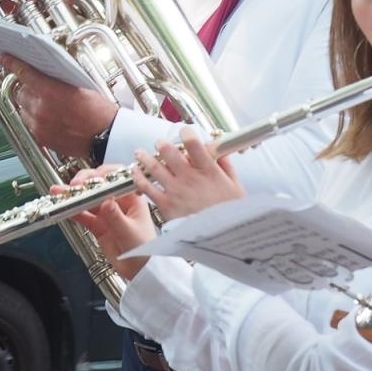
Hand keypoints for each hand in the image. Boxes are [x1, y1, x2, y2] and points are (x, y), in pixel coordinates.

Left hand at [0, 55, 116, 160]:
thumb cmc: (98, 111)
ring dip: (30, 104)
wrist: (106, 137)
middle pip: (21, 92)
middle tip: (37, 85)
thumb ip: (57, 79)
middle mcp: (40, 109)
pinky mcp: (41, 138)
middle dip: (27, 87)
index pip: (23, 73)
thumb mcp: (79, 86)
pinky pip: (29, 124)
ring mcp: (39, 125)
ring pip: (23, 109)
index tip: (4, 57)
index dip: (12, 63)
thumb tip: (44, 72)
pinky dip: (35, 118)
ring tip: (45, 103)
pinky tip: (48, 116)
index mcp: (50, 92)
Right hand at [63, 166, 154, 280]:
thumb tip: (106, 201)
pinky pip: (84, 216)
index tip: (92, 178)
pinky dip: (73, 212)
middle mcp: (119, 203)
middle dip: (85, 183)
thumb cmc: (144, 250)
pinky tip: (63, 208)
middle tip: (74, 186)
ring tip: (58, 192)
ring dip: (73, 196)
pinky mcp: (98, 226)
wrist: (141, 270)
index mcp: (132, 198)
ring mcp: (107, 214)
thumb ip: (116, 217)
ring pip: (88, 200)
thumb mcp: (130, 232)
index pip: (117, 178)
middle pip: (99, 186)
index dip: (103, 174)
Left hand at [129, 126, 245, 219]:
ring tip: (140, 153)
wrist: (221, 238)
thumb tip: (219, 151)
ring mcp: (176, 190)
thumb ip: (226, 166)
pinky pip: (147, 187)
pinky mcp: (166, 204)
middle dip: (163, 144)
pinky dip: (139, 177)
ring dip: (145, 157)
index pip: (194, 143)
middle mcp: (190, 178)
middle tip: (160, 144)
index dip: (187, 133)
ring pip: (154, 166)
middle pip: (169, 152)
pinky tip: (136, 171)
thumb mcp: (236, 187)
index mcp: (209, 171)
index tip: (184, 132)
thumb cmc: (230, 215)